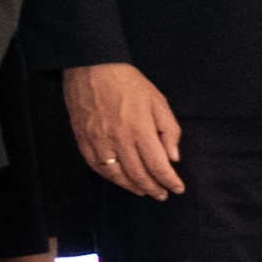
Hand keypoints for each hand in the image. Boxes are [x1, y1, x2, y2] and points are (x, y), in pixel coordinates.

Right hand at [67, 58, 185, 203]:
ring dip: (132, 187)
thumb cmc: (128, 82)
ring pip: (116, 175)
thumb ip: (169, 130)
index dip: (170, 181)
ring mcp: (98, 141)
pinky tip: (119, 179)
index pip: (158, 166)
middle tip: (162, 195)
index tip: (177, 188)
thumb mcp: (158, 101)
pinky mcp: (83, 138)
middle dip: (153, 189)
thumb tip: (172, 157)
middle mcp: (119, 139)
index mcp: (140, 130)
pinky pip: (96, 166)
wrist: (91, 67)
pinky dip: (110, 177)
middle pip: (138, 175)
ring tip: (143, 191)